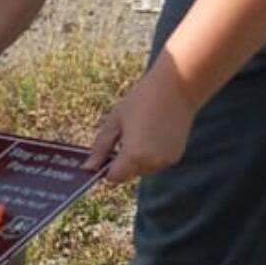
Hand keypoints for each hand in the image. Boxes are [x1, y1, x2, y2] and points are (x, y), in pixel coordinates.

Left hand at [85, 66, 196, 185]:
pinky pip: (156, 163)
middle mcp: (151, 163)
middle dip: (123, 162)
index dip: (107, 167)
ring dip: (138, 159)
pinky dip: (152, 155)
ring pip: (143, 169)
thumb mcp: (115, 121)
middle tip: (126, 134)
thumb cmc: (141, 99)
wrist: (176, 87)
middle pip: (129, 174)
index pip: (114, 177)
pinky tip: (154, 133)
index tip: (108, 151)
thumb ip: (101, 147)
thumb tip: (89, 168)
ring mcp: (165, 161)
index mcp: (133, 155)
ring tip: (142, 131)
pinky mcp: (176, 157)